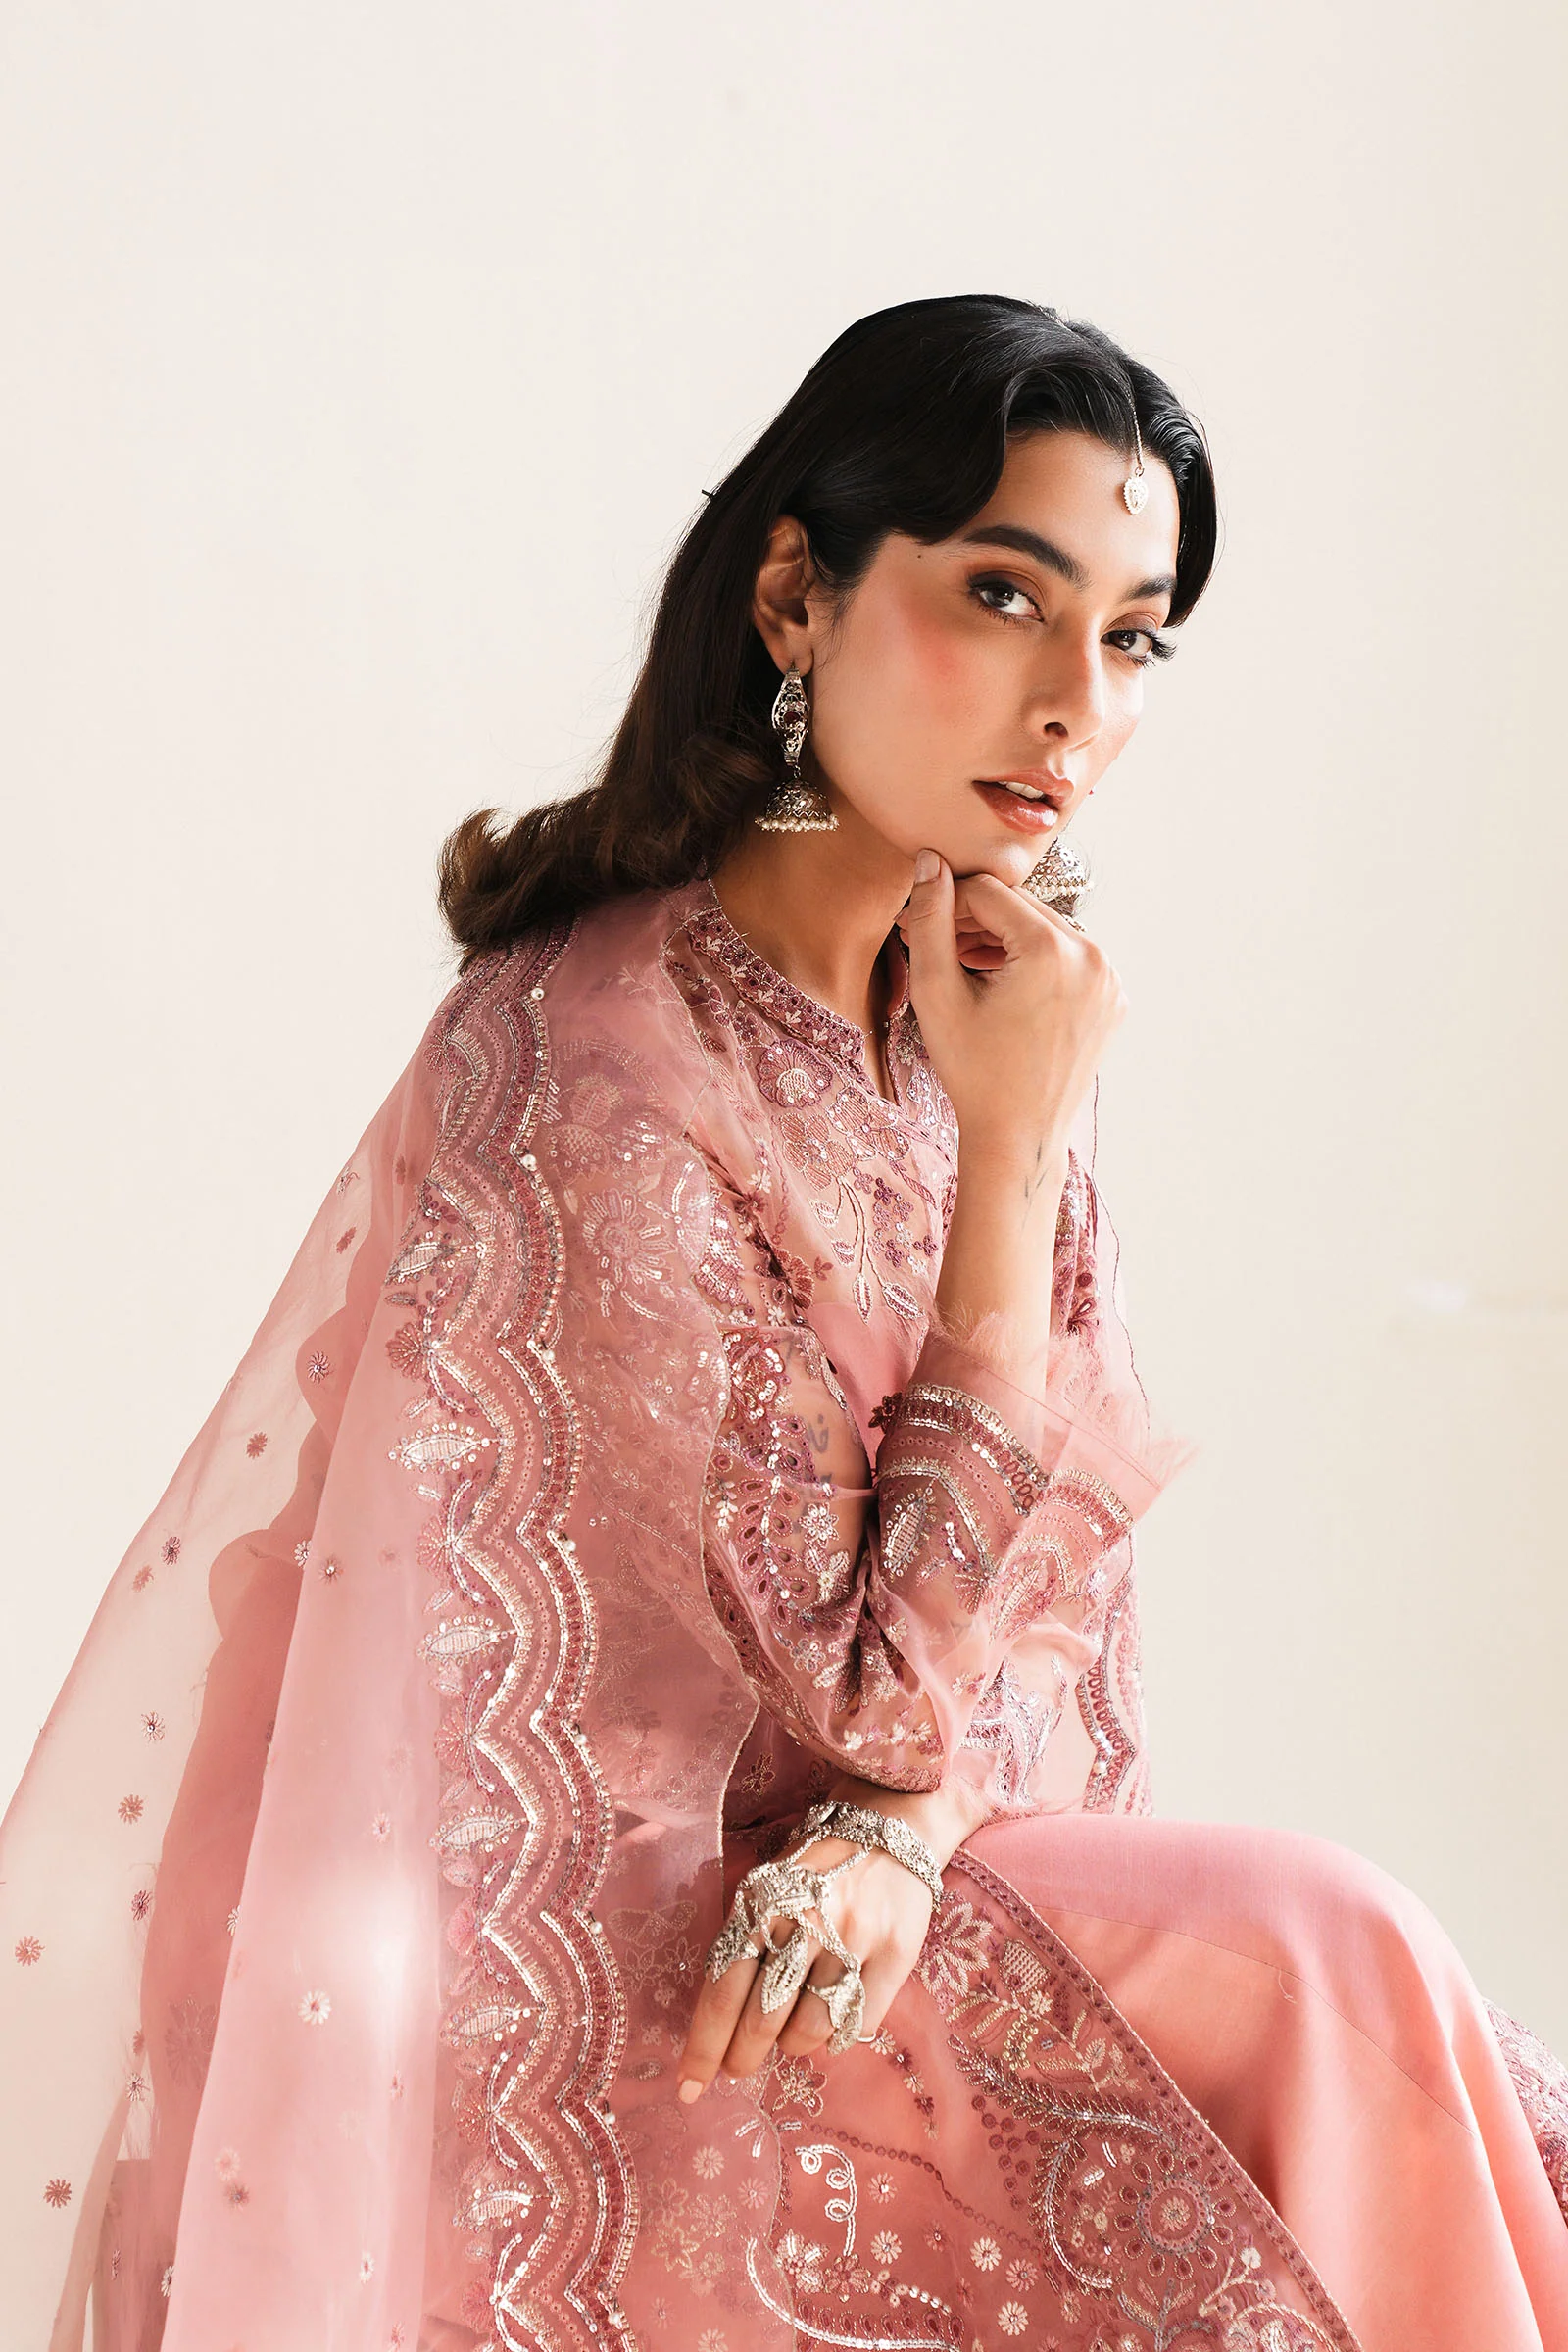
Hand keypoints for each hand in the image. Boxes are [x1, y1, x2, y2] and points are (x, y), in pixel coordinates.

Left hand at [676, 1774, 987, 2099]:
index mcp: (763, 1901)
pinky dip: (837, 2035)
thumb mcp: (770, 1886)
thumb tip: (722, 2023)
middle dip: (742, 2057)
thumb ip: (747, 1941)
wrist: (893, 1820)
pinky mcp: (894, 1953)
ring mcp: (853, 1937)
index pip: (723, 1986)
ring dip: (792, 2045)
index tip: (688, 2085)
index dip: (704, 2043)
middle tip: (737, 2070)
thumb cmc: (819, 1862)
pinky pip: (856, 2024)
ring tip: (790, 2034)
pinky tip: (831, 2022)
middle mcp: (805, 1919)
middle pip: (762, 2017)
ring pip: (809, 2029)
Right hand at [897, 849, 1124, 1173]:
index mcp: (1053, 950)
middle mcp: (1093, 956)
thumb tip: (929, 861)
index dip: (946, 903)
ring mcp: (1110, 980)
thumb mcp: (938, 993)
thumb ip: (931, 920)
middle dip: (976, 921)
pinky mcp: (1113, 999)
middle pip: (1021, 911)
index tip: (917, 925)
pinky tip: (1001, 989)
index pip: (989, 894)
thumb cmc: (973, 1072)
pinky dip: (1035, 965)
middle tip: (933, 944)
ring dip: (1004, 941)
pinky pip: (1068, 961)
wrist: (1018, 1137)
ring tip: (963, 966)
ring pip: (1045, 933)